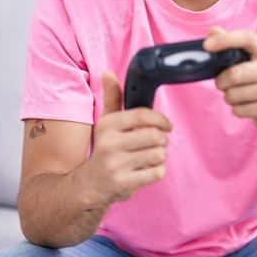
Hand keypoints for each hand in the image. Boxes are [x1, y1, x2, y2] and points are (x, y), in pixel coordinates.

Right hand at [77, 70, 172, 208]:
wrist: (89, 184)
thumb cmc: (104, 147)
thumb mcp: (106, 122)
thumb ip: (112, 98)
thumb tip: (108, 72)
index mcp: (107, 125)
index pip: (143, 115)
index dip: (161, 119)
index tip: (167, 125)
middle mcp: (109, 144)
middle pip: (155, 136)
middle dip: (162, 140)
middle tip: (157, 142)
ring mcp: (116, 165)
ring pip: (158, 155)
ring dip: (159, 156)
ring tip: (149, 156)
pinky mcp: (124, 184)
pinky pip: (157, 173)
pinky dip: (157, 171)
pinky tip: (146, 170)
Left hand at [202, 26, 256, 137]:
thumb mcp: (250, 57)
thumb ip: (231, 43)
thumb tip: (213, 32)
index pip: (247, 38)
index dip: (225, 40)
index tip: (207, 46)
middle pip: (235, 74)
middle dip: (221, 81)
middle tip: (222, 82)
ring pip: (234, 95)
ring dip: (228, 96)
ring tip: (236, 94)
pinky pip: (239, 110)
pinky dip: (236, 109)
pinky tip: (246, 105)